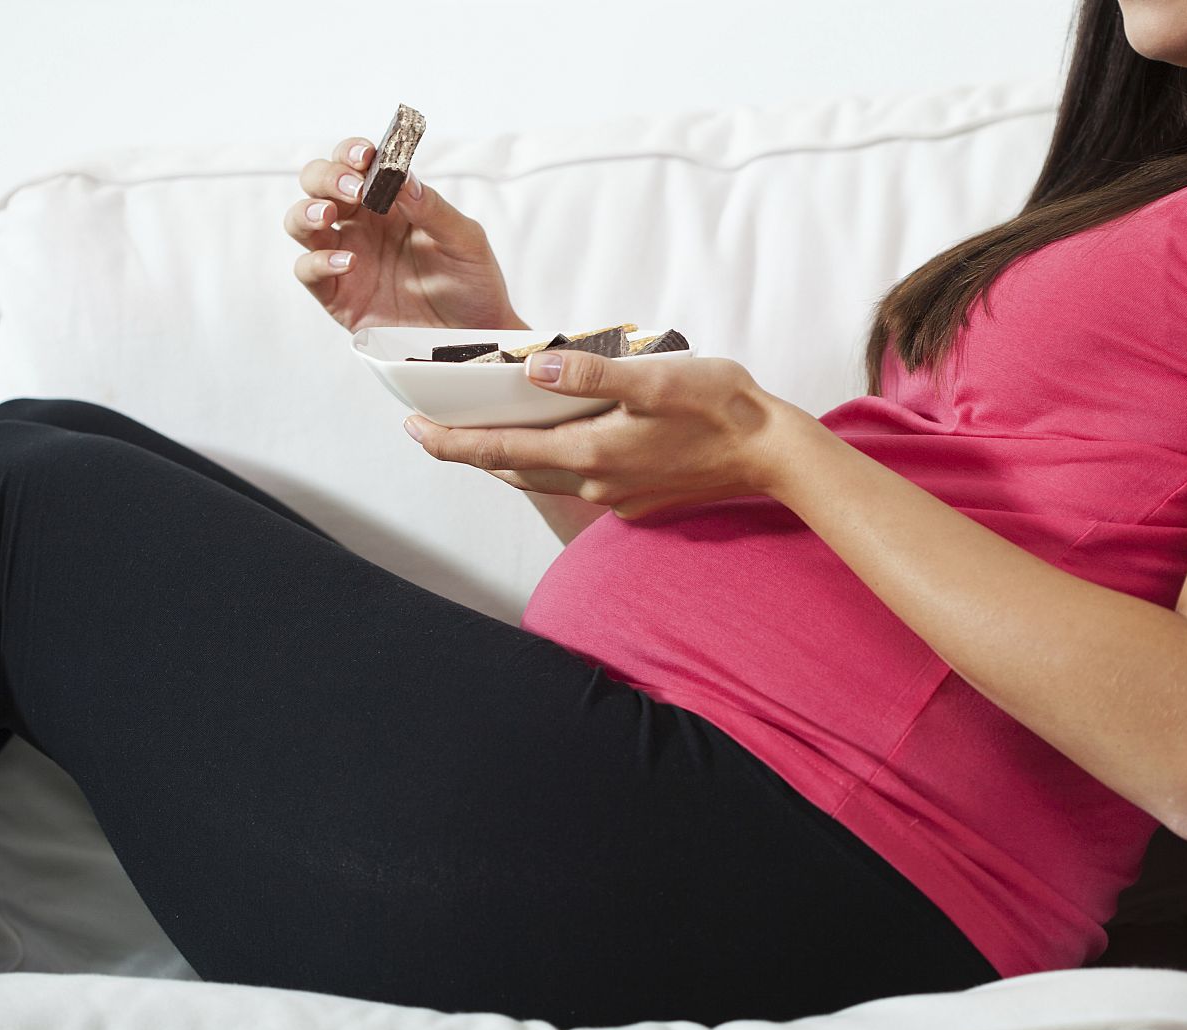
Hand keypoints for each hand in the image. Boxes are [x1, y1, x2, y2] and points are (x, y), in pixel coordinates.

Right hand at [284, 137, 526, 332]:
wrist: (477, 335)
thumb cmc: (474, 282)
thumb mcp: (464, 241)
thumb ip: (433, 208)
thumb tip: (401, 176)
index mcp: (389, 202)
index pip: (355, 163)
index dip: (352, 152)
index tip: (367, 156)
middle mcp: (361, 225)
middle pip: (318, 184)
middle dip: (326, 177)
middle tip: (353, 188)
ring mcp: (346, 257)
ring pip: (301, 222)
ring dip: (307, 211)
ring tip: (330, 216)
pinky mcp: (339, 295)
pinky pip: (308, 271)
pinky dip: (318, 262)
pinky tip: (346, 261)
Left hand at [402, 352, 811, 519]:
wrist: (773, 454)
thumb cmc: (720, 407)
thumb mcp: (653, 378)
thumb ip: (587, 375)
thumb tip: (529, 372)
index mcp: (589, 453)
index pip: (500, 452)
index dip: (451, 443)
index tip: (413, 430)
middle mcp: (595, 483)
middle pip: (514, 469)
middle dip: (471, 451)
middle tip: (434, 429)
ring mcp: (618, 496)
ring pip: (544, 477)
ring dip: (509, 459)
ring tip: (484, 435)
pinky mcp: (639, 499)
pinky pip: (580, 481)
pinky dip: (555, 460)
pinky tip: (559, 439)